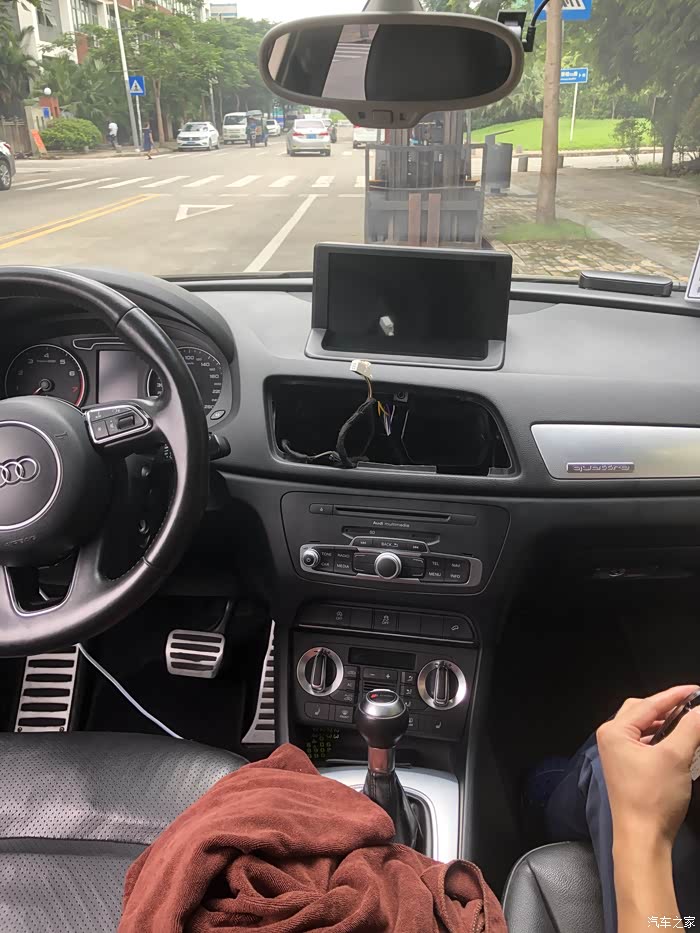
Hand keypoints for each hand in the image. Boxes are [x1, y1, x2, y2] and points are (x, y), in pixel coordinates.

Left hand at [597, 685, 699, 845]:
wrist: (643, 838)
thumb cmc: (653, 798)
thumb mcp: (675, 757)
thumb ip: (690, 728)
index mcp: (614, 731)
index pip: (649, 704)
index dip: (675, 695)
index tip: (695, 689)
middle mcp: (611, 739)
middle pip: (642, 711)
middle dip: (667, 706)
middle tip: (691, 703)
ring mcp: (618, 754)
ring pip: (644, 727)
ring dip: (665, 722)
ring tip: (687, 719)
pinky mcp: (628, 768)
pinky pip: (645, 742)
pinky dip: (662, 738)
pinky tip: (677, 740)